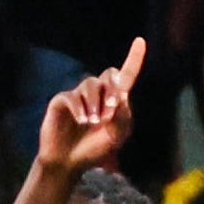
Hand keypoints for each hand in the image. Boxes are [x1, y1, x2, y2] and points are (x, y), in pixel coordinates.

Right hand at [37, 38, 145, 174]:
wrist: (70, 161)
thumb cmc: (95, 148)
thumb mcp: (116, 136)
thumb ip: (123, 118)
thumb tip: (122, 96)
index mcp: (114, 100)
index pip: (126, 76)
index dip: (134, 59)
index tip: (141, 41)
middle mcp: (97, 94)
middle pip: (108, 75)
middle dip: (112, 89)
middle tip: (112, 109)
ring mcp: (78, 95)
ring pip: (91, 84)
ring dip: (95, 103)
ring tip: (93, 122)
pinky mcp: (62, 101)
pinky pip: (72, 96)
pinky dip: (79, 108)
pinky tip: (82, 120)